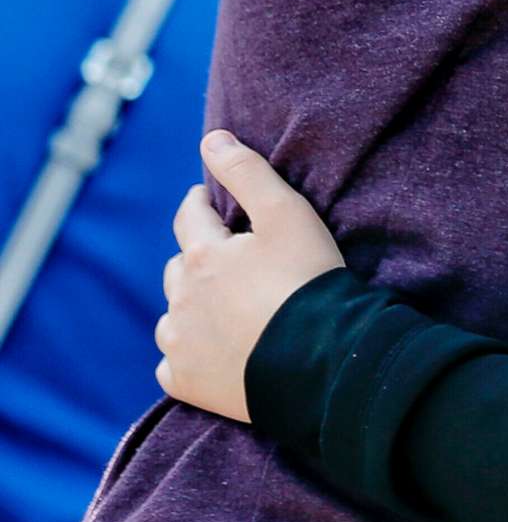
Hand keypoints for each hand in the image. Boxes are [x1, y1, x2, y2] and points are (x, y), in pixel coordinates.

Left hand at [155, 130, 344, 423]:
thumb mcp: (288, 214)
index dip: (202, 205)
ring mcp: (180, 343)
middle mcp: (180, 297)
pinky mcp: (186, 382)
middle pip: (180, 268)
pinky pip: (174, 364)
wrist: (320, 361)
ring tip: (225, 310)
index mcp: (202, 255)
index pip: (191, 216)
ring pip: (174, 316)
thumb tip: (211, 138)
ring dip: (191, 307)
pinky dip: (189, 354)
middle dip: (199, 260)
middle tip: (232, 263)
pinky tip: (214, 353)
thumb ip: (248, 171)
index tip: (214, 204)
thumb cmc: (308, 282)